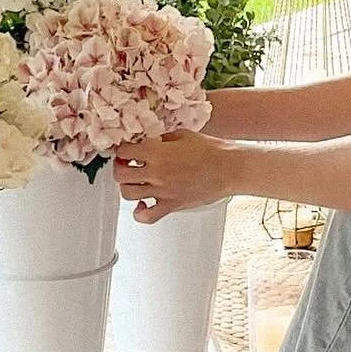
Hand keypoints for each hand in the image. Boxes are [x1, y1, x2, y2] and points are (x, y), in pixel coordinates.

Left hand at [113, 133, 231, 221]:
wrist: (230, 169)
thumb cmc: (212, 150)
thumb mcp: (183, 135)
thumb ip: (163, 139)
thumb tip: (150, 142)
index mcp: (158, 152)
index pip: (124, 152)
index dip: (122, 149)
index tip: (126, 149)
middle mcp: (156, 173)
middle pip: (121, 174)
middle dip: (120, 167)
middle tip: (126, 164)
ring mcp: (162, 192)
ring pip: (128, 194)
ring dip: (127, 186)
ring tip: (134, 181)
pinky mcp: (171, 205)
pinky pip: (146, 217)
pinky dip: (140, 212)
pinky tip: (143, 204)